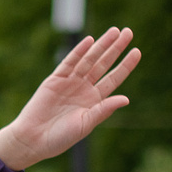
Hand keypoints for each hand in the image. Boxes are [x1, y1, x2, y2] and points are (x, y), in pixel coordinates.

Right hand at [0, 28, 140, 171]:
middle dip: (115, 48)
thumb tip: (126, 99)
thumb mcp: (86, 124)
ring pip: (88, 59)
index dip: (125, 65)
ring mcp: (69, 82)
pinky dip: (78, 52)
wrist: (33, 139)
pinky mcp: (54, 80)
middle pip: (103, 64)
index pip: (114, 78)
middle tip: (128, 32)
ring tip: (114, 31)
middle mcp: (84, 88)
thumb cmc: (60, 138)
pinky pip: (69, 62)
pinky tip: (89, 41)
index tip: (137, 51)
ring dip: (101, 45)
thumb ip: (103, 110)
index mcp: (94, 101)